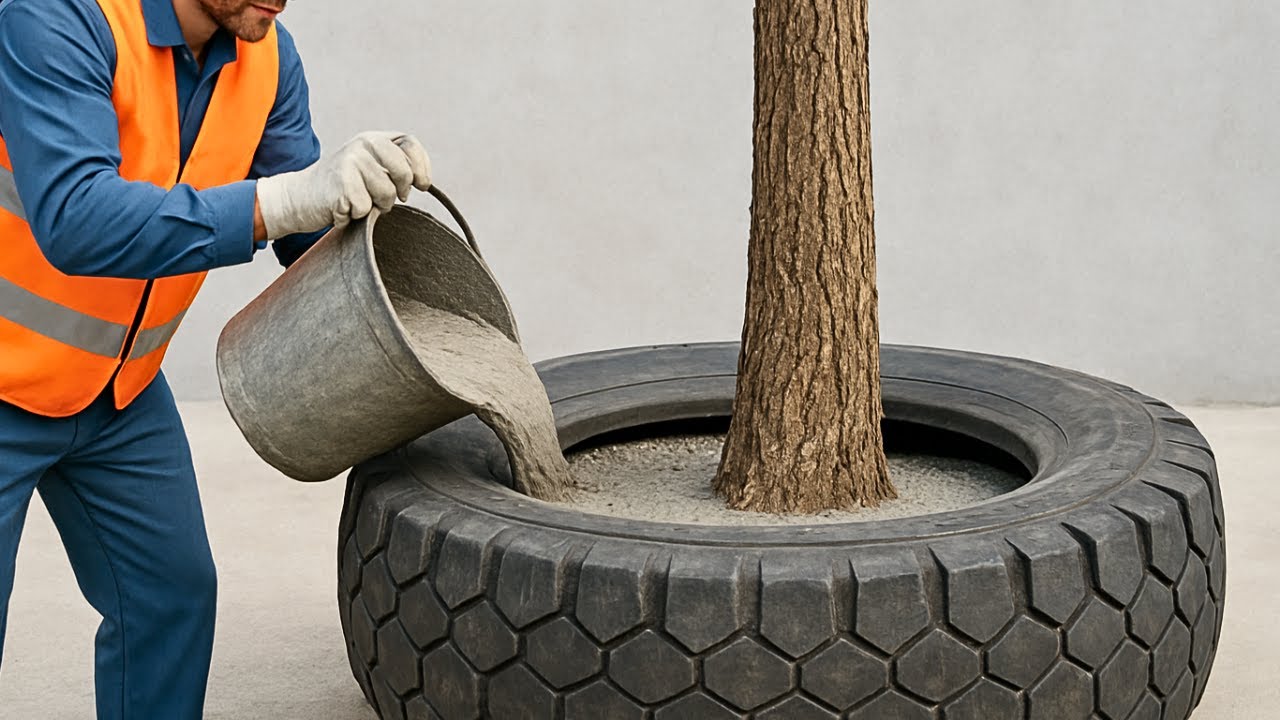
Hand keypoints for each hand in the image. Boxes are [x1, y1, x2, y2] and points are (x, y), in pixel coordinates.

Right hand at [255, 131, 431, 238]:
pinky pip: (366, 208)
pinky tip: (342, 207)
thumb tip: (424, 181)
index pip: (410, 144)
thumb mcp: (369, 170)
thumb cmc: (340, 188)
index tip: (421, 185)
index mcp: (373, 139)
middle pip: (404, 171)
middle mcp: (363, 144)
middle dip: (400, 192)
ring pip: (387, 193)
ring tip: (356, 201)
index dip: (421, 167)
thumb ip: (393, 167)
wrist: (298, 197)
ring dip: (375, 206)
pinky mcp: (342, 182)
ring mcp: (351, 161)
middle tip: (385, 200)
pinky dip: (356, 215)